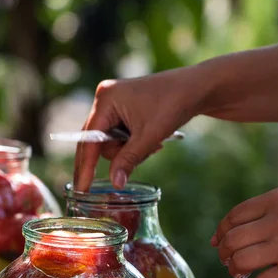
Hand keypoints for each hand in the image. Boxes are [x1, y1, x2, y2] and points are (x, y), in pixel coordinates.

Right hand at [73, 67, 205, 190]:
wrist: (196, 88)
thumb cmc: (173, 105)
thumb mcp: (148, 137)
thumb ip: (128, 160)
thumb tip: (115, 184)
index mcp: (106, 99)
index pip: (89, 140)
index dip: (85, 167)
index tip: (82, 189)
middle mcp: (105, 98)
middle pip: (97, 140)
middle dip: (117, 155)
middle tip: (122, 172)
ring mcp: (113, 102)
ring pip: (110, 141)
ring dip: (129, 150)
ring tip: (153, 146)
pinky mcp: (122, 107)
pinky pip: (118, 134)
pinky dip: (133, 143)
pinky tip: (151, 141)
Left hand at [211, 186, 277, 277]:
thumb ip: (269, 210)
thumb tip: (237, 229)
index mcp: (276, 200)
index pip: (234, 216)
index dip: (221, 231)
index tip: (218, 242)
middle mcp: (277, 220)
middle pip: (231, 240)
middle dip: (224, 253)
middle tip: (227, 261)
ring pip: (240, 262)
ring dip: (235, 270)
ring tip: (240, 274)